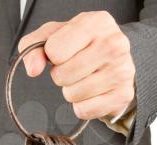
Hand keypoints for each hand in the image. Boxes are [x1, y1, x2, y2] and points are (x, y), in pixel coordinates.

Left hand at [18, 11, 135, 119]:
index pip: (54, 51)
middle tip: (74, 69)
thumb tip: (33, 69)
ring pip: (72, 94)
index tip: (63, 54)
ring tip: (84, 80)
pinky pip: (84, 110)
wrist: (114, 62)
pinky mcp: (123, 95)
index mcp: (96, 22)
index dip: (52, 56)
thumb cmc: (82, 47)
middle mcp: (114, 44)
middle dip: (61, 76)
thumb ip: (33, 47)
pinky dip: (82, 106)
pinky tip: (92, 94)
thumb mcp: (54, 37)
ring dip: (71, 92)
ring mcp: (122, 71)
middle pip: (62, 75)